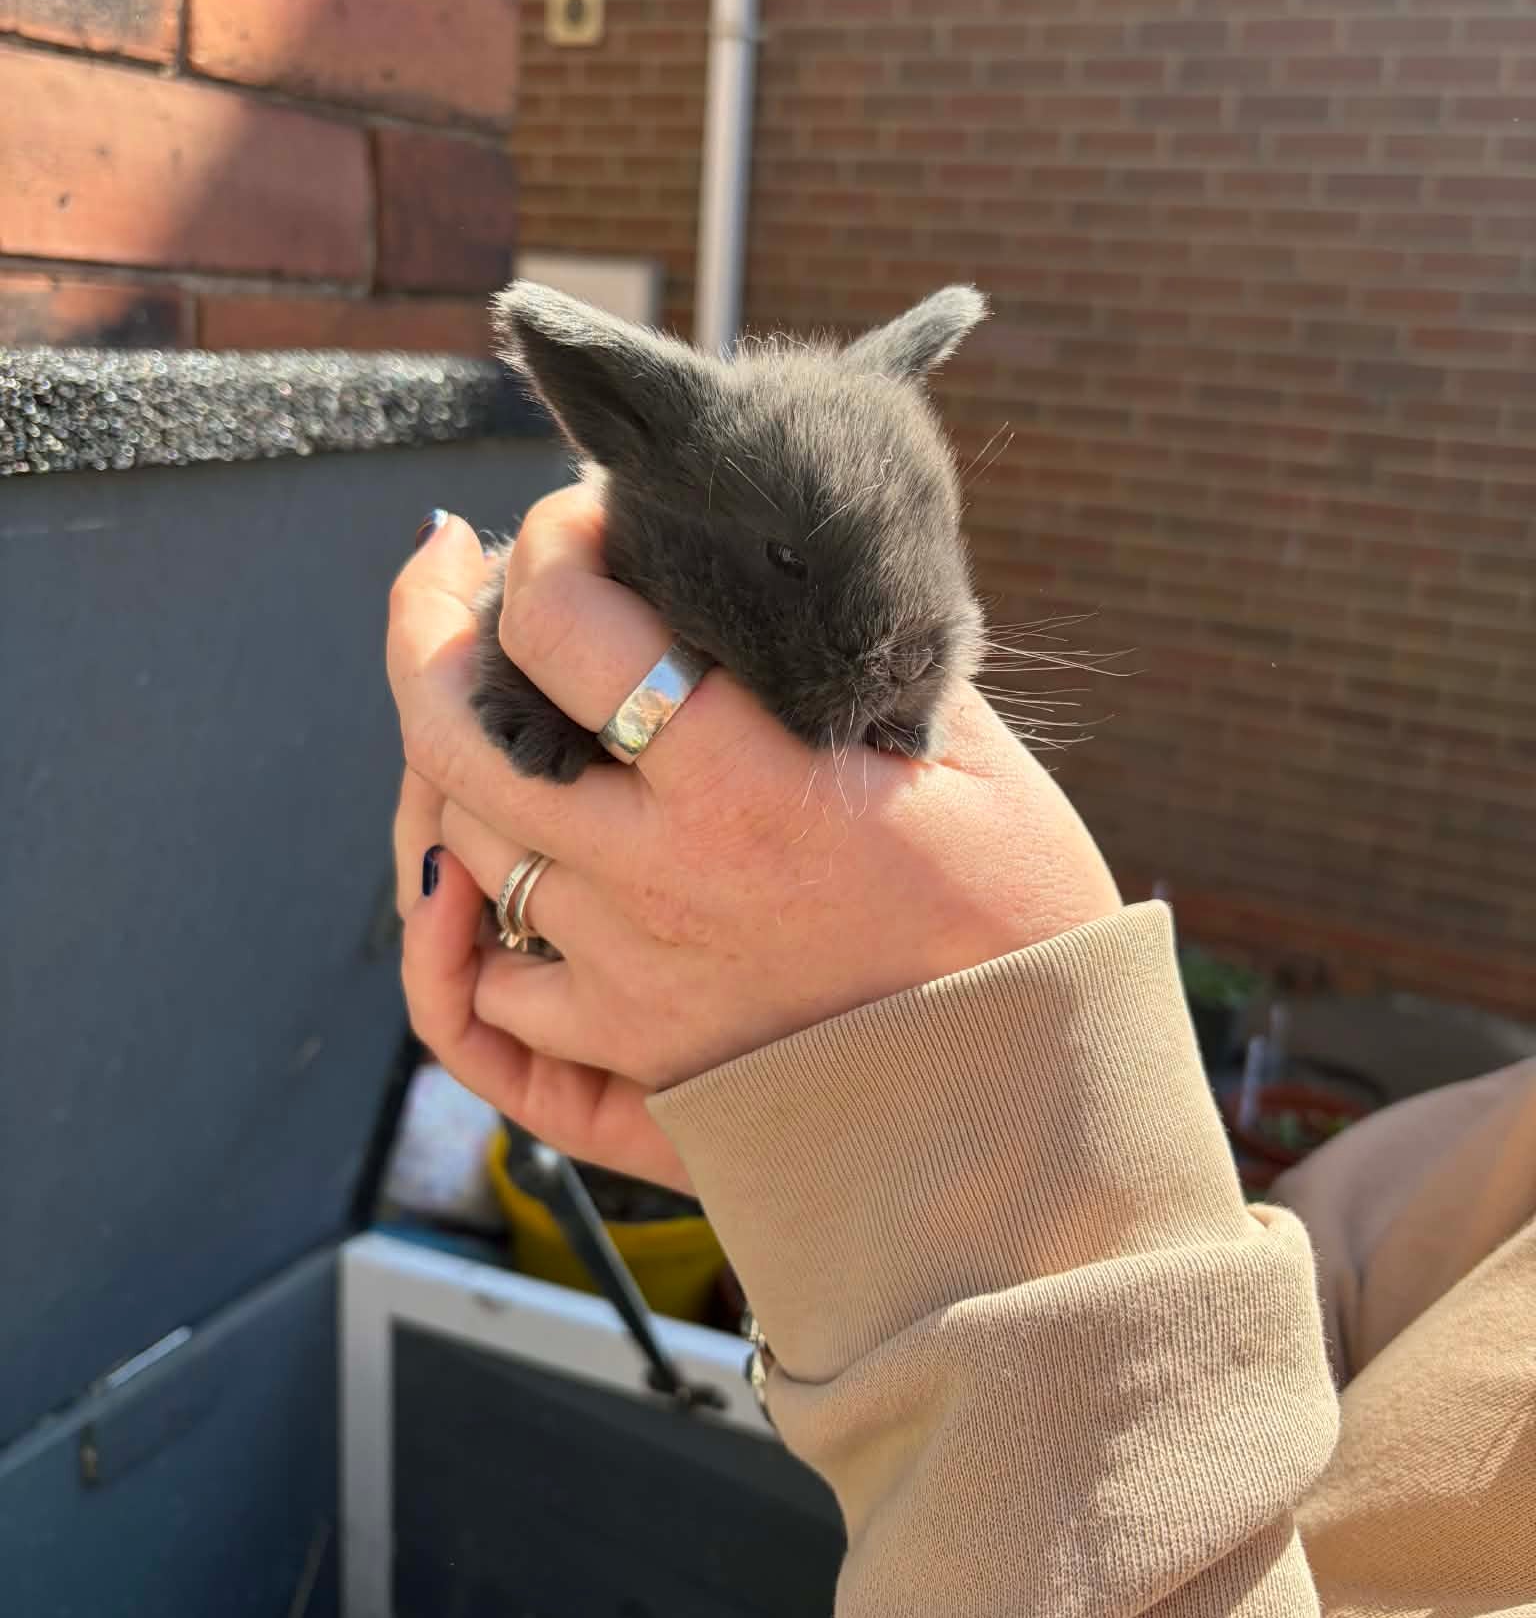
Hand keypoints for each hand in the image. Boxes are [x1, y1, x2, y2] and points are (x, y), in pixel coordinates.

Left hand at [387, 483, 1119, 1111]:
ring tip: (474, 698)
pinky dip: (465, 924)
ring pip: (458, 843)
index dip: (548, 543)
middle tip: (441, 569)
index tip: (579, 517)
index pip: (566, 627)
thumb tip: (777, 578)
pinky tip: (478, 868)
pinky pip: (486, 988)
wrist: (1028, 1099)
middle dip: (425, 626)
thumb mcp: (963, 753)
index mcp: (745, 784)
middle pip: (459, 735)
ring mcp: (631, 972)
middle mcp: (662, 876)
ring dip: (447, 757)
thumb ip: (853, 658)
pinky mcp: (631, 1052)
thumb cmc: (1014, 916)